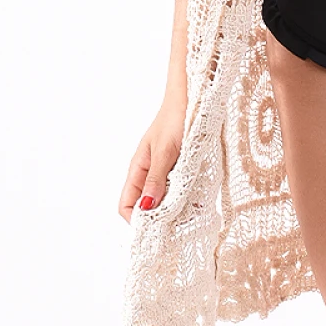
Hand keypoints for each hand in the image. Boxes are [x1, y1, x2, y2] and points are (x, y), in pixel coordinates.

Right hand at [118, 97, 186, 221]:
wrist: (192, 98)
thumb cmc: (175, 119)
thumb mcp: (165, 151)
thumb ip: (156, 179)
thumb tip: (146, 208)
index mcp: (138, 169)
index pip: (126, 205)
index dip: (136, 220)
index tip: (155, 228)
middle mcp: (148, 174)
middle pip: (145, 206)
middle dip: (158, 219)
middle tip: (177, 226)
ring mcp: (164, 172)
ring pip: (163, 200)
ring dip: (174, 209)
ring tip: (190, 214)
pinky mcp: (179, 168)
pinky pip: (178, 190)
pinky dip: (186, 198)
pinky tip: (198, 201)